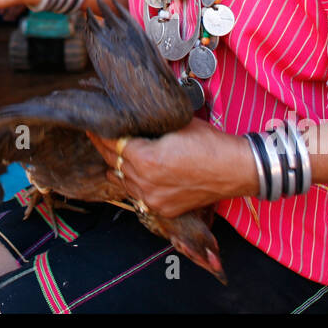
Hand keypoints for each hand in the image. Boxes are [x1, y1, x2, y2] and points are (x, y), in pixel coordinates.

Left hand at [87, 119, 254, 218]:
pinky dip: (133, 182)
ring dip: (118, 166)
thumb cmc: (210, 143)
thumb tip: (130, 118)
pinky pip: (138, 194)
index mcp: (145, 159)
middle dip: (105, 147)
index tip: (92, 123)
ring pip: (122, 180)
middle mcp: (144, 182)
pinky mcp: (162, 209)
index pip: (111, 143)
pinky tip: (132, 172)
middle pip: (113, 162)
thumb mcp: (175, 124)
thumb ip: (148, 125)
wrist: (235, 170)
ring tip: (113, 152)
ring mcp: (152, 199)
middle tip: (97, 134)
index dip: (100, 132)